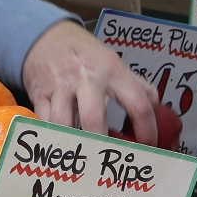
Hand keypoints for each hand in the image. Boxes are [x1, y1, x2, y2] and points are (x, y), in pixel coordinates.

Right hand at [22, 20, 158, 145]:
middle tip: (109, 161)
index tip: (149, 147)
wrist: (46, 35)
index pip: (139, 105)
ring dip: (72, 143)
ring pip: (64, 124)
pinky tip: (61, 141)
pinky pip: (45, 122)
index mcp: (113, 71)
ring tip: (81, 155)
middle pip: (95, 120)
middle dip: (101, 145)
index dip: (147, 131)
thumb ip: (135, 85)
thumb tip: (157, 107)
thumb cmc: (85, 54)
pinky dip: (54, 135)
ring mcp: (61, 86)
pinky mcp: (39, 93)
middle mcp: (87, 78)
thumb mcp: (113, 62)